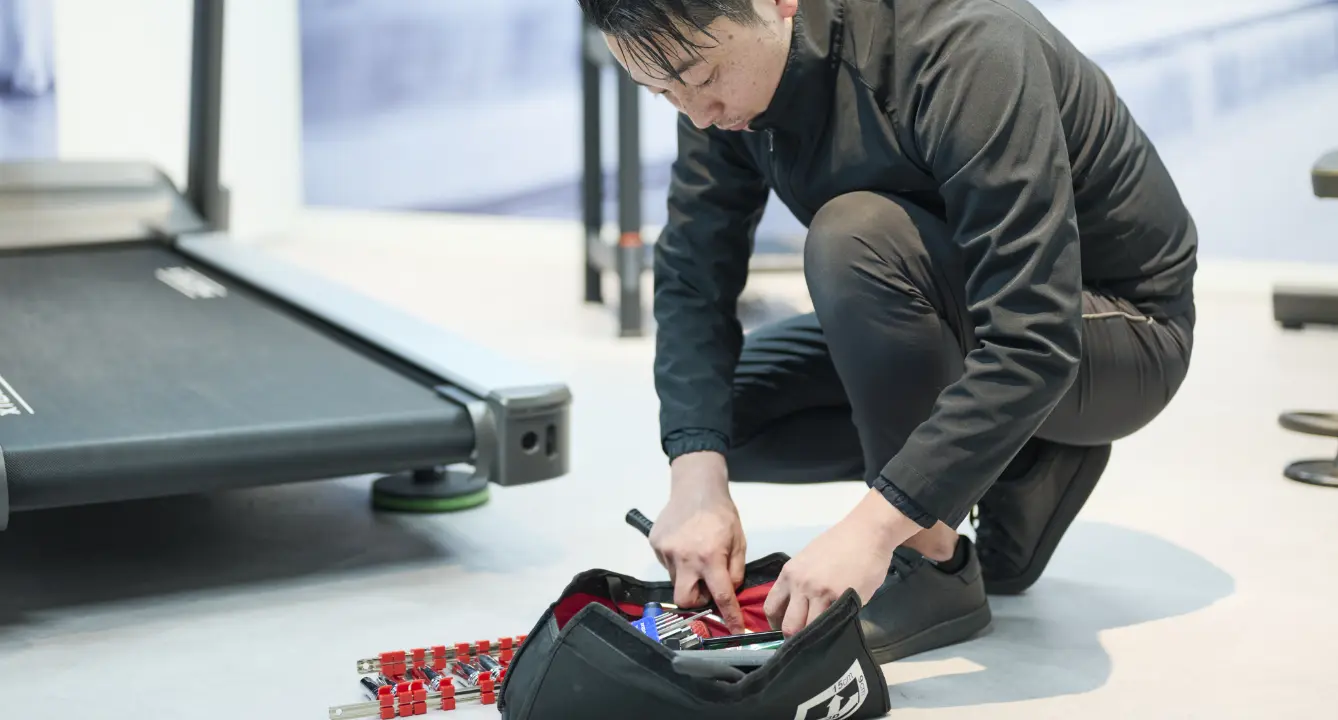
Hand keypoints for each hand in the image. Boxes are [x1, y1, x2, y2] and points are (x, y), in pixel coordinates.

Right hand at [648, 451, 748, 633]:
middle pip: (685, 599)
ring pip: (676, 581)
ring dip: (688, 578)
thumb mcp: (738, 541)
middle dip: (697, 600)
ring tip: (696, 556)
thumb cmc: (721, 514)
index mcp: (710, 557)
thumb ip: (734, 570)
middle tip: (706, 586)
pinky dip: (677, 563)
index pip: (721, 596)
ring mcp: (666, 552)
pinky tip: (684, 545)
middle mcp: (685, 558)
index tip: (735, 631)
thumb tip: (729, 591)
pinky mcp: (655, 545)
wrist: (695, 487)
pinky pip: (667, 566)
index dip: (730, 617)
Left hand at [765, 489, 920, 637]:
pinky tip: (838, 628)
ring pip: (810, 630)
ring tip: (824, 637)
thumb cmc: (838, 544)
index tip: (784, 631)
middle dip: (795, 638)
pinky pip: (834, 624)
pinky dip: (835, 630)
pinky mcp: (843, 600)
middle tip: (805, 641)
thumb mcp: (807, 559)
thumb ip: (799, 583)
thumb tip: (797, 609)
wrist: (866, 533)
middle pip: (789, 626)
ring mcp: (822, 594)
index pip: (771, 608)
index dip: (776, 625)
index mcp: (789, 574)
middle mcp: (801, 585)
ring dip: (816, 638)